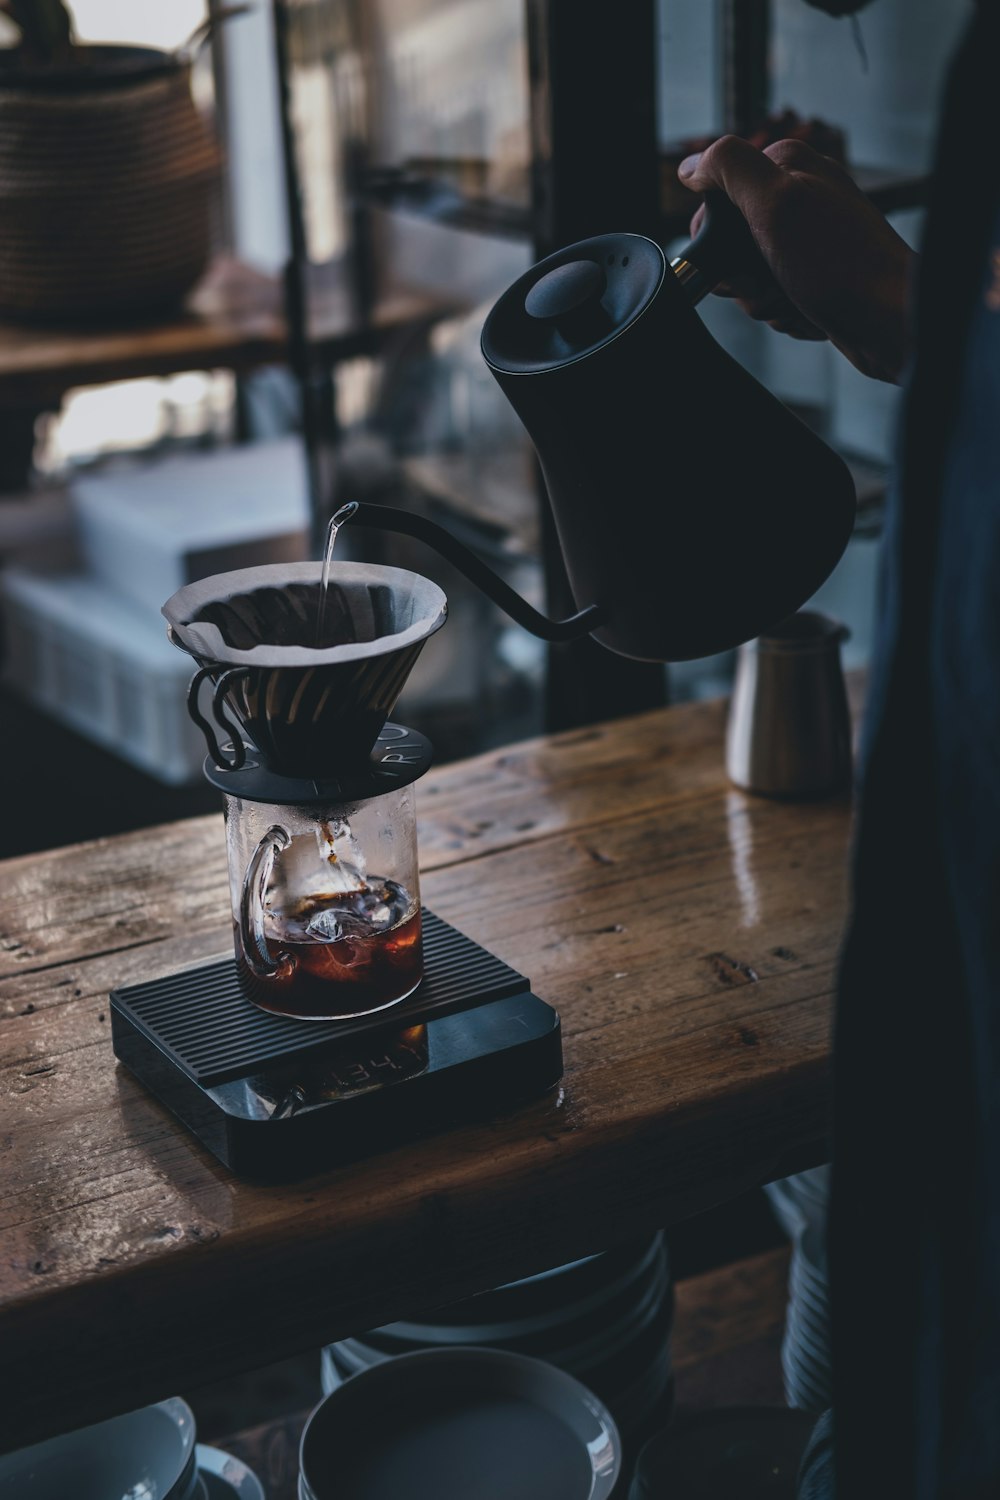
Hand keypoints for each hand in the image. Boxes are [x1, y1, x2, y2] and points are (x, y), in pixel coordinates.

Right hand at [679, 136, 914, 383]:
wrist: (889, 319)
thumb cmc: (841, 264)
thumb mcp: (776, 201)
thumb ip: (729, 169)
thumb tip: (690, 165)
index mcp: (788, 167)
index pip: (716, 199)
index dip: (717, 239)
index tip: (739, 259)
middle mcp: (800, 199)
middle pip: (731, 244)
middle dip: (742, 278)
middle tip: (769, 282)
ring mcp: (808, 241)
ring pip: (752, 278)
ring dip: (764, 302)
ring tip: (794, 300)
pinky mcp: (816, 276)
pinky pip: (776, 299)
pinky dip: (785, 314)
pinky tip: (807, 312)